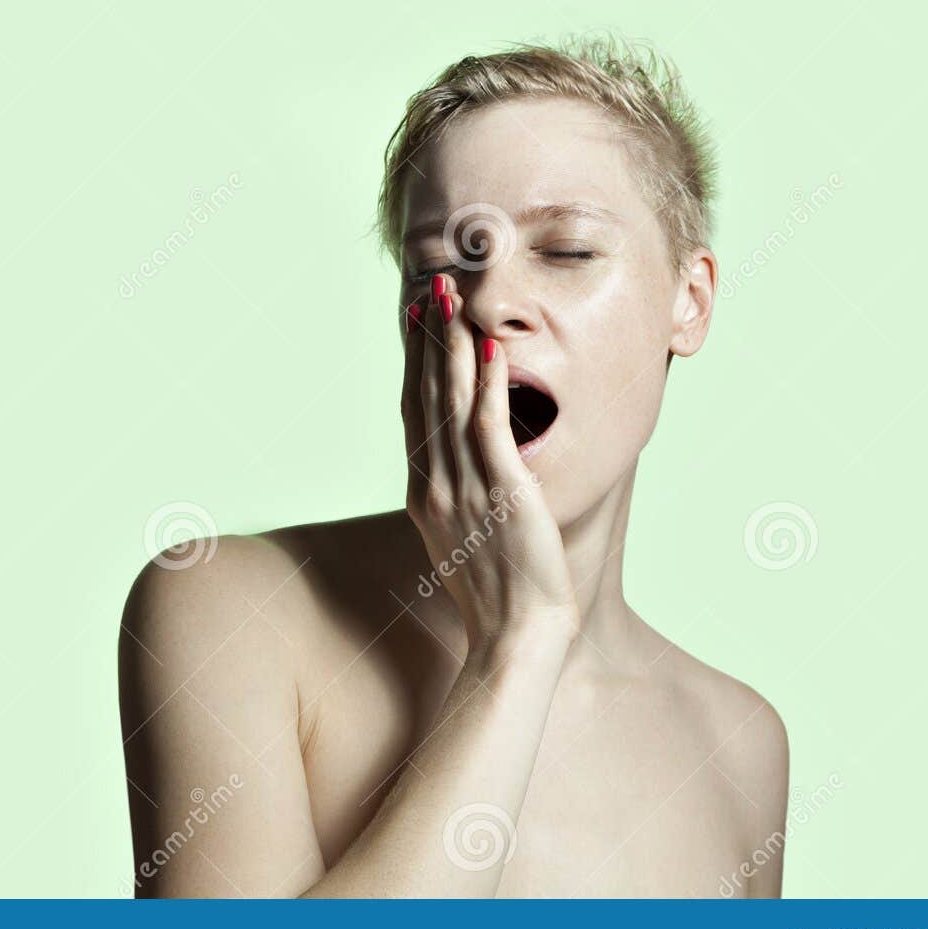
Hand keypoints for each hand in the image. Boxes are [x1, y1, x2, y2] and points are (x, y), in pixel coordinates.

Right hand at [400, 273, 578, 649]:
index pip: (416, 412)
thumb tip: (462, 474)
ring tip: (453, 297)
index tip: (415, 320)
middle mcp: (436, 485)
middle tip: (429, 286)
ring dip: (451, 344)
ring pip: (452, 401)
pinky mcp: (502, 494)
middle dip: (427, 337)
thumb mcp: (465, 542)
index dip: (415, 362)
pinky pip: (490, 427)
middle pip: (425, 395)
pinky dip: (487, 384)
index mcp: (425, 495)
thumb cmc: (498, 600)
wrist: (512, 642)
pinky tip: (489, 347)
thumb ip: (459, 501)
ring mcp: (465, 488)